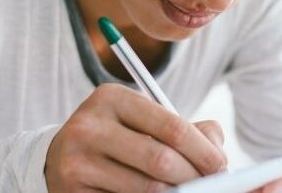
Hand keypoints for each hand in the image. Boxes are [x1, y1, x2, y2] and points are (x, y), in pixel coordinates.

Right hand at [44, 83, 226, 192]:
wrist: (60, 156)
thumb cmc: (117, 136)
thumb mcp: (144, 119)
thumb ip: (184, 127)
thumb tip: (217, 147)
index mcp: (112, 97)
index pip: (171, 126)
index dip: (203, 150)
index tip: (221, 165)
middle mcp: (90, 125)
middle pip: (161, 160)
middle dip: (194, 177)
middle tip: (211, 184)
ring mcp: (77, 160)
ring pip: (146, 188)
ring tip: (189, 191)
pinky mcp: (72, 190)